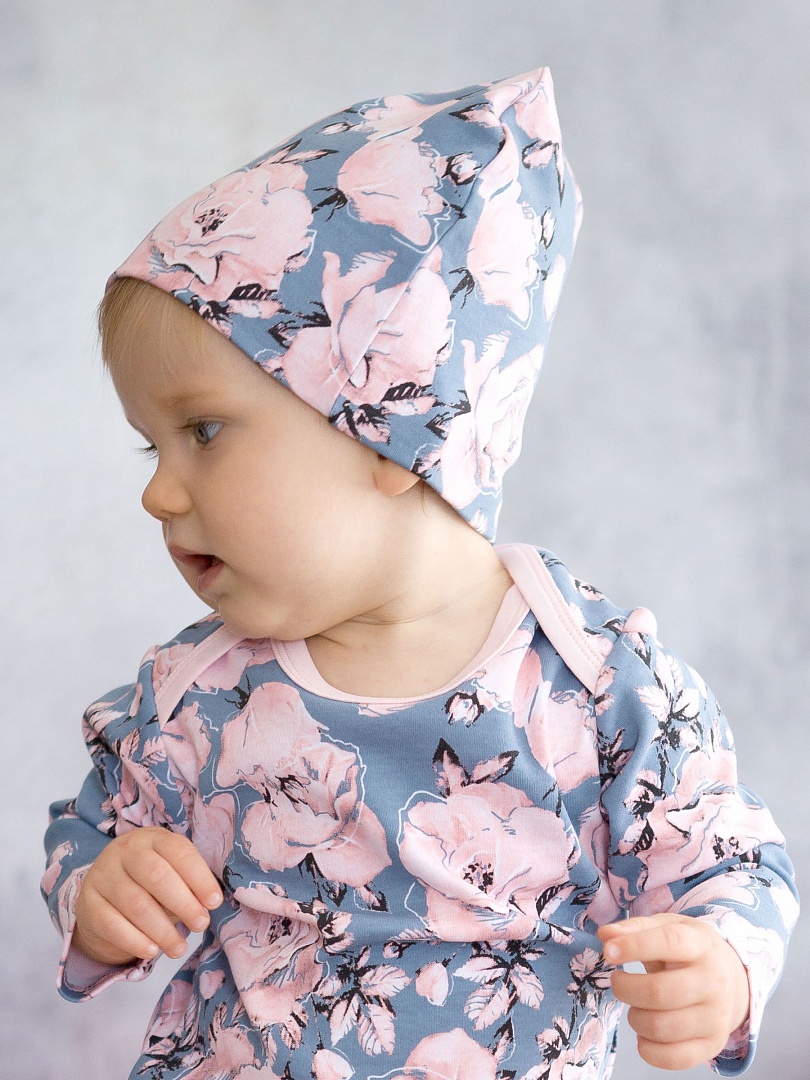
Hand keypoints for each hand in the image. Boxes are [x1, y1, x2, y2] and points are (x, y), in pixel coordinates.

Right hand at [73, 826, 222, 965]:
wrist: (103, 894)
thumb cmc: (149, 883)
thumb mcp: (170, 875)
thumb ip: (187, 887)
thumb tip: (205, 908)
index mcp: (152, 838)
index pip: (178, 851)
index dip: (199, 877)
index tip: (214, 902)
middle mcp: (124, 851)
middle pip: (156, 875)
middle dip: (183, 903)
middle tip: (201, 924)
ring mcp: (102, 875)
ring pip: (135, 903)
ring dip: (162, 930)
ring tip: (179, 948)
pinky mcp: (87, 903)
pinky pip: (111, 924)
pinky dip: (134, 940)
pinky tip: (151, 951)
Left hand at [598, 913, 749, 1070]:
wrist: (732, 979)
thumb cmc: (688, 950)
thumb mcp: (666, 927)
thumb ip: (634, 928)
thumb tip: (605, 936)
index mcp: (700, 944)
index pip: (669, 942)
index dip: (635, 947)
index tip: (608, 953)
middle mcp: (713, 981)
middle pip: (659, 992)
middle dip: (625, 989)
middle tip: (618, 982)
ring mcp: (716, 1016)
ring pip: (661, 1027)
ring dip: (634, 1019)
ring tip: (635, 1007)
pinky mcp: (713, 1045)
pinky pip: (672, 1058)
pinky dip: (647, 1049)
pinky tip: (645, 1033)